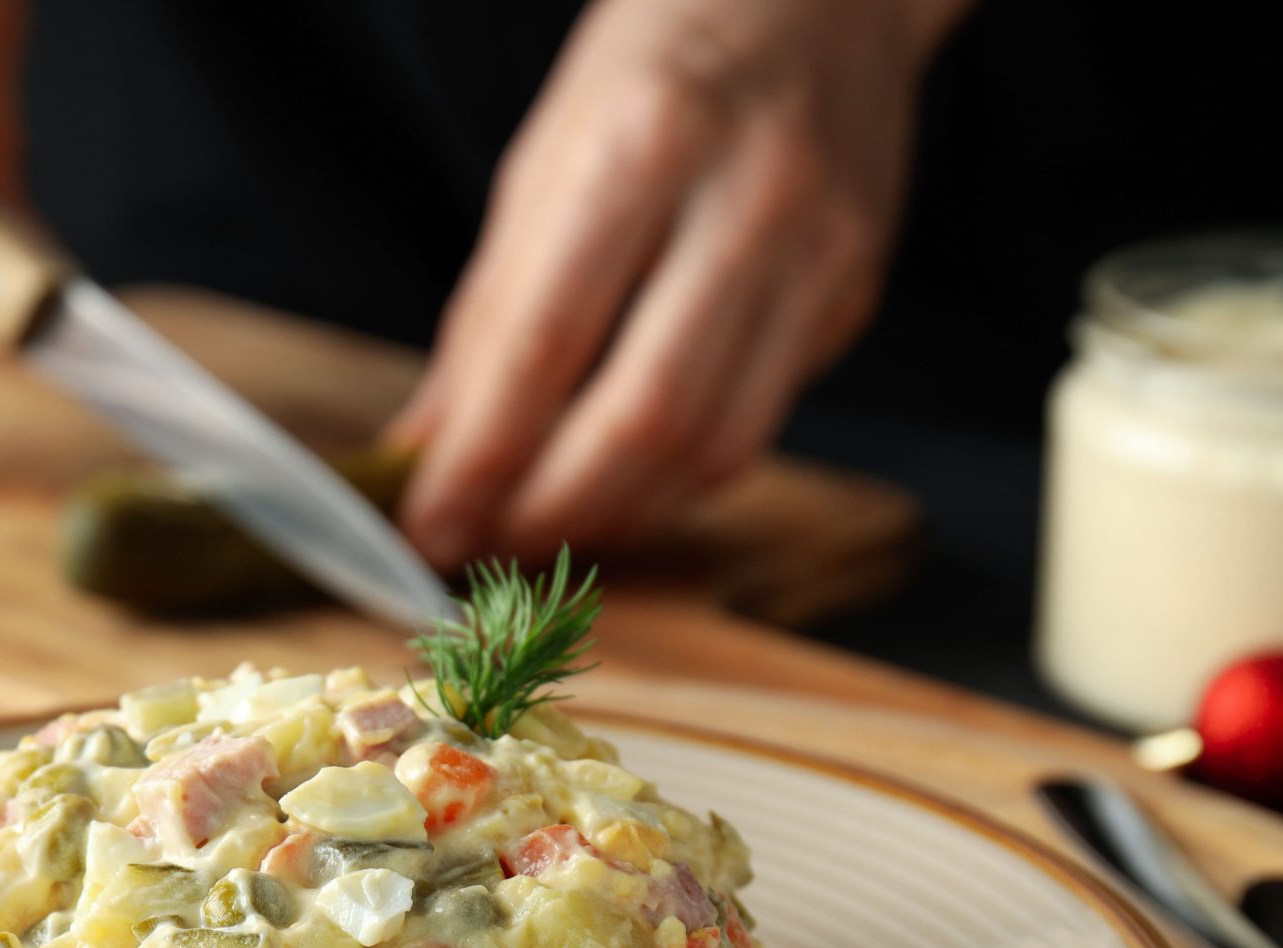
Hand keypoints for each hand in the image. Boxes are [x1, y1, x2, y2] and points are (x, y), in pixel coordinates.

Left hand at [393, 0, 965, 563]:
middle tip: (485, 547)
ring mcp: (818, 253)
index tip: (429, 524)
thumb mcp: (546, 156)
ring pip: (715, 446)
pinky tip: (622, 480)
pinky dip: (676, 474)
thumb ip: (490, 309)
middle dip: (550, 510)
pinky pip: (758, 423)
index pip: (546, 342)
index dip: (481, 459)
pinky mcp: (853, 294)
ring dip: (616, 512)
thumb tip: (428, 447)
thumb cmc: (660, 65)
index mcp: (645, 142)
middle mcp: (747, 201)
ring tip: (544, 529)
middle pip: (644, 417)